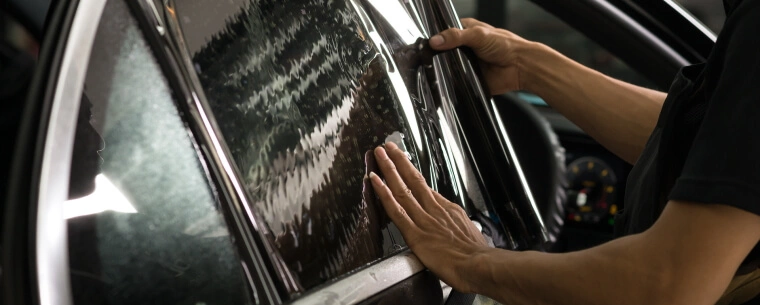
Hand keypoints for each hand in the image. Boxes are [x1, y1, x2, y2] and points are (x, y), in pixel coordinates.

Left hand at [368, 142, 489, 292]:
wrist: (479, 265)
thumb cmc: (477, 255)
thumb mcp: (470, 231)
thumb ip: (456, 224)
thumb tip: (453, 222)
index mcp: (446, 209)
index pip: (424, 187)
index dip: (412, 174)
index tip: (403, 163)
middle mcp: (433, 209)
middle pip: (413, 179)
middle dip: (399, 161)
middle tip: (388, 147)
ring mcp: (422, 219)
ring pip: (401, 189)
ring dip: (389, 169)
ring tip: (379, 154)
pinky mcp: (414, 233)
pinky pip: (395, 210)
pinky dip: (384, 194)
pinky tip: (374, 181)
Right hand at [429, 18, 534, 94]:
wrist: (521, 67)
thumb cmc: (507, 46)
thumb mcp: (478, 35)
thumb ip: (456, 36)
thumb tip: (435, 40)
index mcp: (466, 31)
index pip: (444, 32)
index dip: (435, 37)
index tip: (425, 43)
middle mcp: (464, 47)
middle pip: (443, 51)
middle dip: (437, 55)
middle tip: (429, 58)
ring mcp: (465, 63)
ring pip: (447, 67)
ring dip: (443, 69)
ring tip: (437, 69)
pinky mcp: (468, 78)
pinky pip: (454, 81)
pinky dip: (450, 82)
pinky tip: (446, 81)